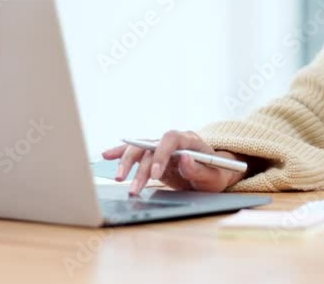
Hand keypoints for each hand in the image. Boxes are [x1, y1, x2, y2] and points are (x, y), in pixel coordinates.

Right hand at [101, 130, 246, 194]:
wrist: (213, 173)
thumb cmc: (216, 174)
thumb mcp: (214, 176)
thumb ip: (199, 169)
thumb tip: (185, 158)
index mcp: (190, 140)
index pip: (171, 139)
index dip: (161, 154)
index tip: (156, 174)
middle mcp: (173, 140)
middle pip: (150, 145)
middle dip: (139, 164)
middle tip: (132, 185)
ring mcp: (161, 147)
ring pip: (139, 149)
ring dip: (127, 163)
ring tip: (119, 179)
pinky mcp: (153, 156)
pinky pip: (136, 151)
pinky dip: (121, 153)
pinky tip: (107, 155)